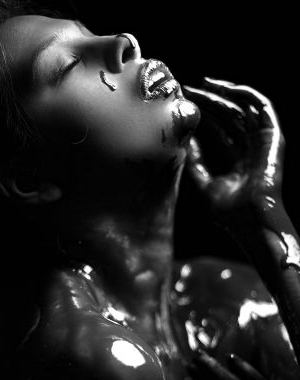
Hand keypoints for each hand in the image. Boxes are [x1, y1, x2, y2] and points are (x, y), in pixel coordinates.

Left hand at [183, 78, 284, 232]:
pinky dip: (246, 95)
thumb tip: (185, 140)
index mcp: (235, 162)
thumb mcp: (203, 184)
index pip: (217, 132)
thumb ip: (195, 162)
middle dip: (209, 102)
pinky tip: (227, 88)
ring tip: (204, 84)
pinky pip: (262, 108)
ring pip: (243, 110)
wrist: (250, 221)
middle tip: (188, 90)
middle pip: (227, 118)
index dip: (201, 118)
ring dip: (224, 94)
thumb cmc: (228, 213)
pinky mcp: (272, 137)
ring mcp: (261, 143)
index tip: (181, 107)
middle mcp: (248, 150)